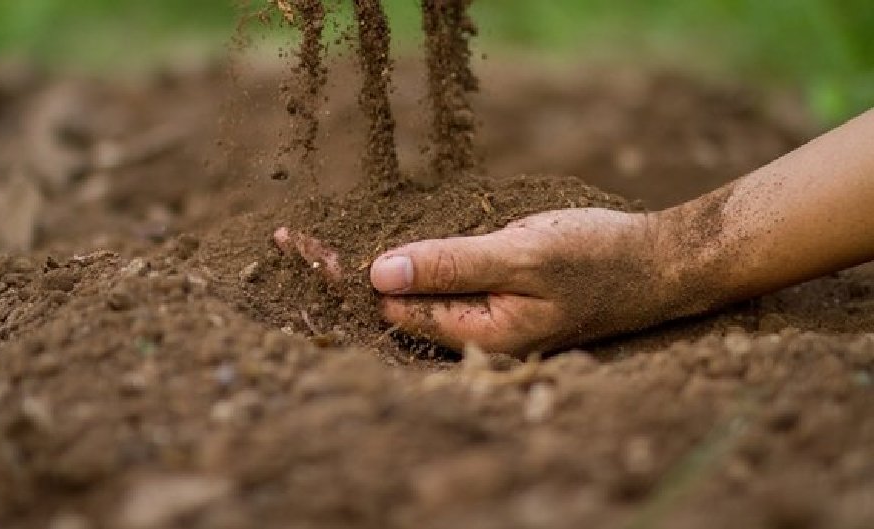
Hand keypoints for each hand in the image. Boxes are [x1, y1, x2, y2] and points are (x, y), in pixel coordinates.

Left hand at [277, 208, 681, 356]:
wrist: (655, 264)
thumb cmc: (595, 259)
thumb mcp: (520, 256)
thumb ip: (450, 265)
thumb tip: (378, 275)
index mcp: (477, 336)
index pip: (390, 307)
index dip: (343, 276)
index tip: (296, 246)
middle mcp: (473, 338)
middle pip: (391, 307)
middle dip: (342, 277)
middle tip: (289, 244)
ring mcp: (482, 321)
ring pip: (412, 297)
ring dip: (370, 270)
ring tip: (316, 250)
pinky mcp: (492, 302)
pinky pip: (438, 287)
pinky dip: (406, 265)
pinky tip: (381, 250)